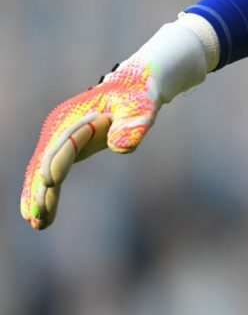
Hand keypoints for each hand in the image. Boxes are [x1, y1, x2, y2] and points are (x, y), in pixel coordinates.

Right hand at [21, 61, 160, 229]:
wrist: (133, 89)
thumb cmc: (139, 98)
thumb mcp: (143, 108)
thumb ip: (134, 125)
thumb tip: (122, 147)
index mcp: (76, 116)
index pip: (64, 143)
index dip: (57, 161)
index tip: (51, 182)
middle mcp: (60, 127)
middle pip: (46, 160)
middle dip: (40, 187)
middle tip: (37, 216)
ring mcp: (59, 138)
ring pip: (42, 170)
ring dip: (37, 196)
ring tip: (36, 224)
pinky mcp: (64, 148)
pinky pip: (49, 172)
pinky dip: (44, 192)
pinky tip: (41, 217)